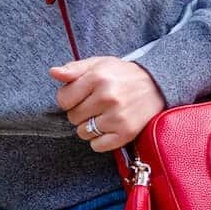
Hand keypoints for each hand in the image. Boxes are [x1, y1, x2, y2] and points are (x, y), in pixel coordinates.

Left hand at [49, 56, 166, 150]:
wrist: (157, 84)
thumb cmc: (123, 75)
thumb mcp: (99, 64)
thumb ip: (74, 69)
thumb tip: (53, 72)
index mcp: (98, 77)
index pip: (63, 99)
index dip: (68, 99)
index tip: (80, 96)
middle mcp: (108, 97)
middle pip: (72, 117)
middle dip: (80, 112)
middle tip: (95, 105)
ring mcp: (117, 116)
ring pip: (83, 133)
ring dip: (89, 127)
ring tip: (103, 115)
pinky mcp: (126, 133)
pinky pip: (97, 146)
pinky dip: (99, 140)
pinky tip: (109, 127)